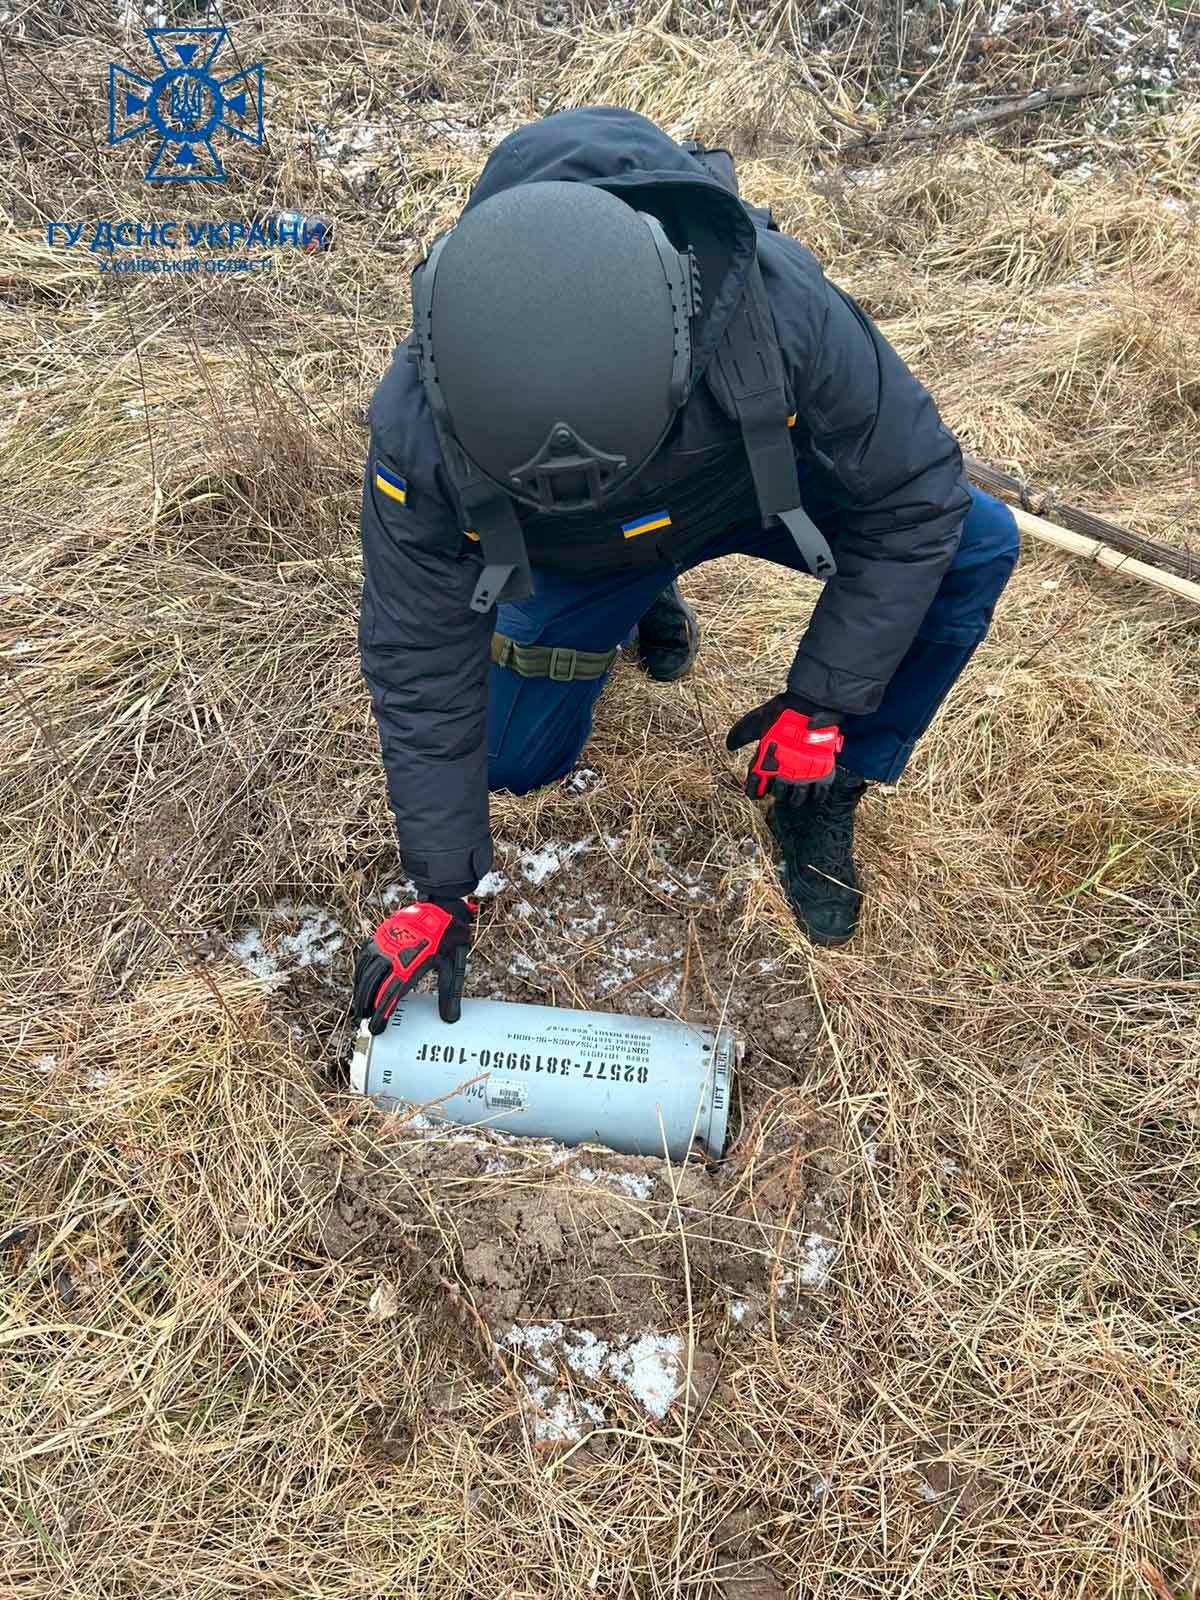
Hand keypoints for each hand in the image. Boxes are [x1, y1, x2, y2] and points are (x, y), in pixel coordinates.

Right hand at [351, 898, 475, 1032]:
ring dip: (360, 990)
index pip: (392, 994)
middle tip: (364, 1021)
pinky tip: (359, 982)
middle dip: (367, 1004)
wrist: (441, 907)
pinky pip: (365, 956)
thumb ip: (448, 993)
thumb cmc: (448, 938)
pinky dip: (360, 971)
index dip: (382, 1013)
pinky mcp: (381, 935)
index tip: (376, 1028)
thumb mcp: (452, 965)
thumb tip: (450, 1019)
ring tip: (359, 1007)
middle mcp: (394, 954)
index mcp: (411, 964)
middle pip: (374, 985)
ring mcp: (385, 943)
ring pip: (366, 971)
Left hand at [726, 693, 842, 805]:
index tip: (754, 793)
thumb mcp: (756, 721)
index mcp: (765, 762)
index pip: (755, 785)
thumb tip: (729, 745)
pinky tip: (814, 795)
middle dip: (777, 793)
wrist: (811, 706)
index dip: (753, 791)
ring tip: (795, 798)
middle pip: (777, 793)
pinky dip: (816, 797)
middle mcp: (783, 772)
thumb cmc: (783, 712)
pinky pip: (819, 793)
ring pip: (797, 798)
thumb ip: (742, 734)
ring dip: (794, 799)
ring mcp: (803, 774)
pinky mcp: (822, 772)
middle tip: (779, 791)